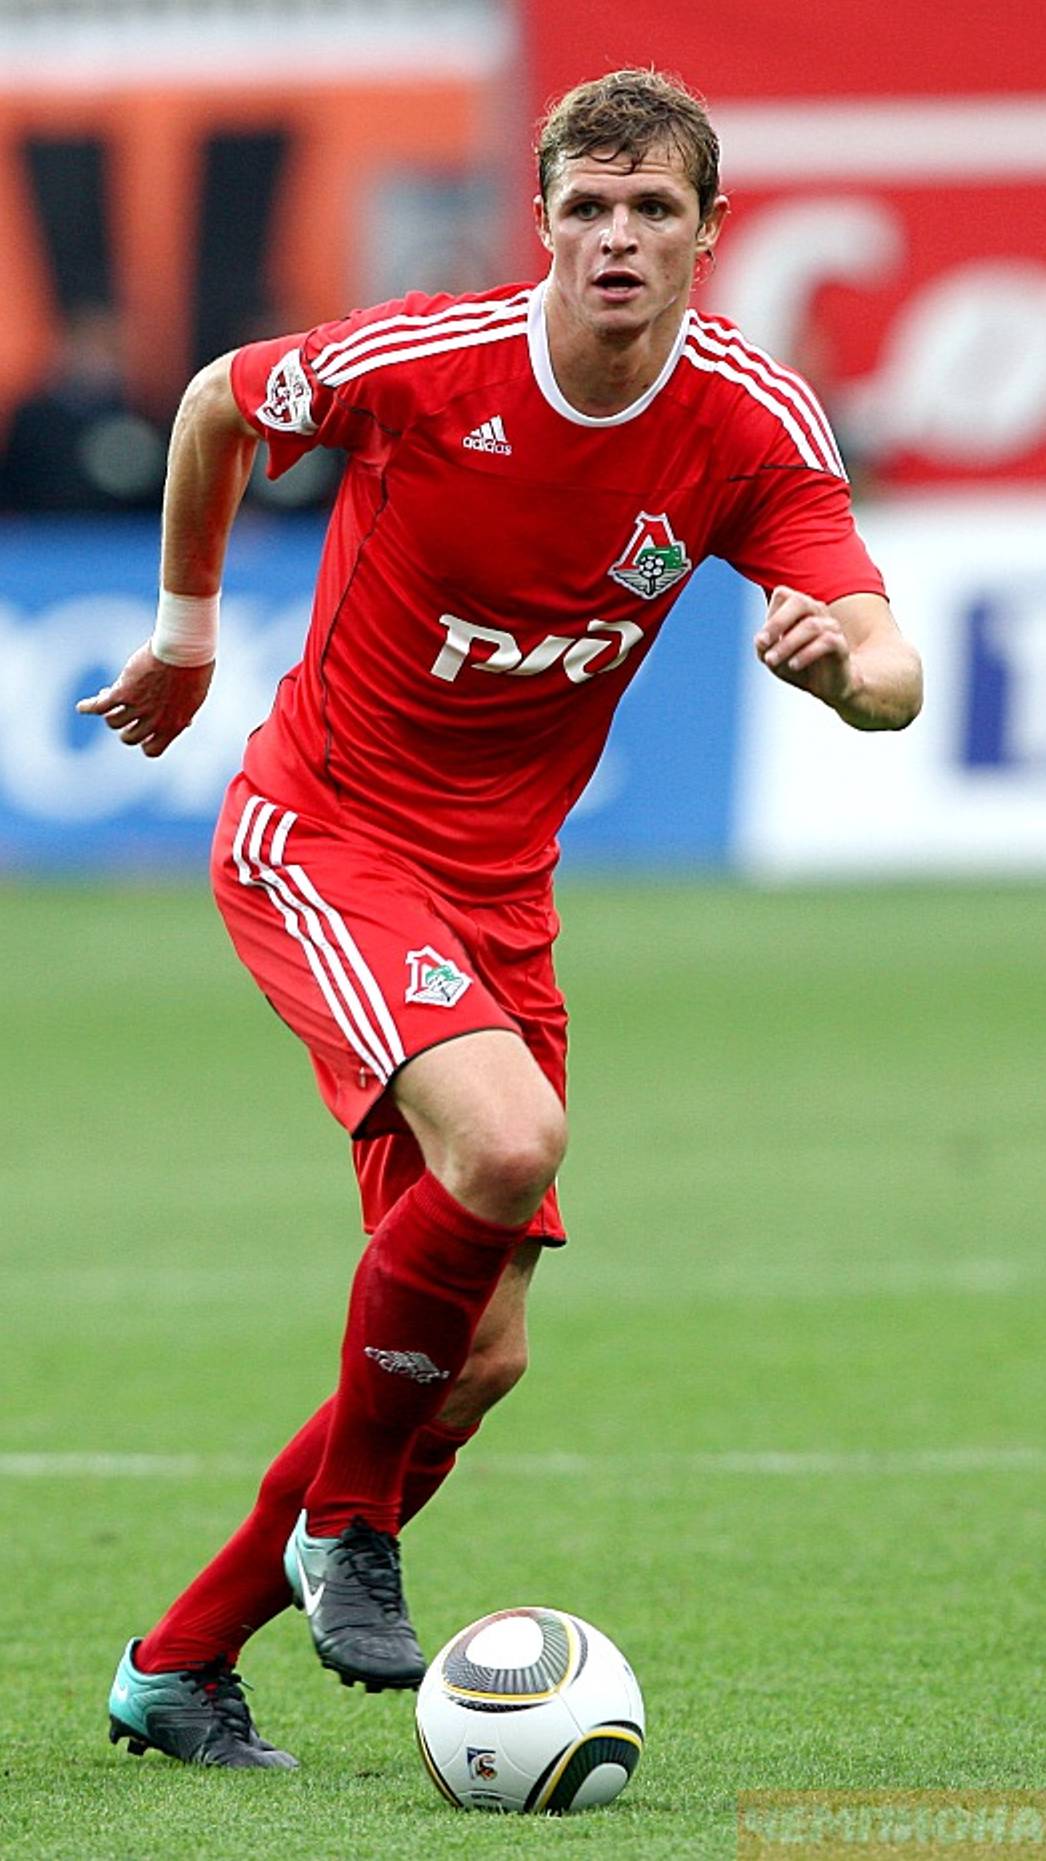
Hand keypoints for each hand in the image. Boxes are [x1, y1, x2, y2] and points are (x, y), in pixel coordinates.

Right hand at [76, 643, 213, 756]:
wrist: (184, 649)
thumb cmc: (194, 670)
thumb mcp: (193, 698)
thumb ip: (184, 714)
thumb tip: (186, 724)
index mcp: (173, 726)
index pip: (152, 750)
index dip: (145, 742)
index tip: (144, 732)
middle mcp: (155, 721)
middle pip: (129, 738)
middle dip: (126, 726)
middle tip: (127, 712)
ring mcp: (138, 707)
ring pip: (113, 722)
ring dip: (110, 712)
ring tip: (109, 699)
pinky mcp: (123, 692)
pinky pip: (99, 706)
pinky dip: (89, 707)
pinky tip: (82, 707)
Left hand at [754, 586, 858, 709]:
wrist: (827, 686)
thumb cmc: (797, 665)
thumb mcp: (773, 658)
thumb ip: (764, 648)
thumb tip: (761, 640)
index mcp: (799, 609)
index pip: (783, 595)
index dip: (770, 615)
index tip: (762, 641)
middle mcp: (817, 611)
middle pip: (799, 602)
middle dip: (777, 623)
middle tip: (761, 644)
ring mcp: (831, 626)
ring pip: (811, 625)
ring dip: (786, 644)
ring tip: (772, 662)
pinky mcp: (841, 644)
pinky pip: (827, 641)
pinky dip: (806, 653)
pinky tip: (793, 665)